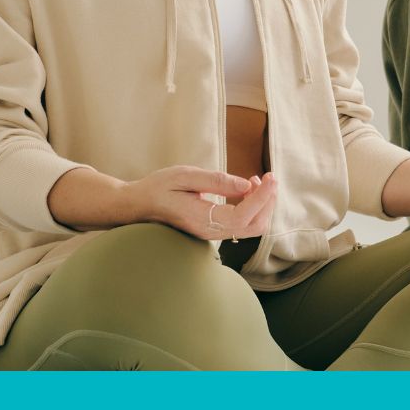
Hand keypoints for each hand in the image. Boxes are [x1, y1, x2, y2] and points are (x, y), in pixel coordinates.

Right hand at [130, 166, 277, 241]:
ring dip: (262, 205)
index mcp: (202, 219)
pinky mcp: (213, 230)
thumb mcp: (184, 176)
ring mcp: (212, 233)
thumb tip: (247, 184)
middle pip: (254, 226)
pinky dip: (252, 207)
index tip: (271, 176)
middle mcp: (210, 232)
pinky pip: (241, 224)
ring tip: (259, 181)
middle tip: (269, 177)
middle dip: (268, 202)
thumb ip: (216, 181)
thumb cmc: (157, 188)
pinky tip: (247, 189)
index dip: (263, 197)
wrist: (138, 206)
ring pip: (251, 227)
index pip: (244, 215)